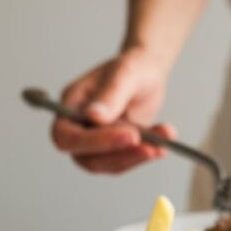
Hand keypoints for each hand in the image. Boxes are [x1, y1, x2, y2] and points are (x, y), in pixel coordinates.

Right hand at [51, 48, 175, 173]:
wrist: (148, 72)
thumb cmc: (132, 66)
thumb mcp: (125, 73)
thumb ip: (110, 94)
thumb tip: (94, 117)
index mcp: (71, 105)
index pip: (65, 136)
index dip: (92, 142)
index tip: (128, 135)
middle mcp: (79, 127)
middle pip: (86, 158)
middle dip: (120, 154)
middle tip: (150, 145)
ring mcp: (97, 140)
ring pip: (108, 164)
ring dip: (137, 156)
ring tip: (163, 139)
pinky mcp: (116, 148)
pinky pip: (127, 160)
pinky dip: (147, 152)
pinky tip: (165, 140)